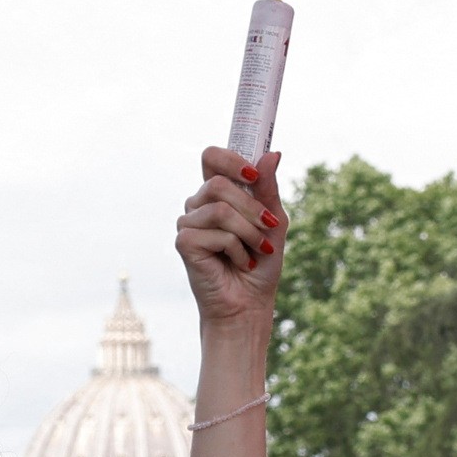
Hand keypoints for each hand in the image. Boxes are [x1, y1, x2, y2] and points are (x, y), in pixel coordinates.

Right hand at [174, 153, 286, 335]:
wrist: (250, 302)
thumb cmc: (261, 262)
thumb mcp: (272, 221)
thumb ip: (268, 189)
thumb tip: (272, 153)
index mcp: (217, 194)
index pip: (211, 157)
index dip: (230, 159)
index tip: (253, 174)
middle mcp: (198, 204)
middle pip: (219, 183)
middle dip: (252, 207)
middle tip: (269, 229)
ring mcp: (188, 223)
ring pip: (220, 209)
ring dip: (249, 232)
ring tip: (258, 251)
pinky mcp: (184, 242)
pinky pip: (217, 234)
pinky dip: (238, 250)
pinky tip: (240, 263)